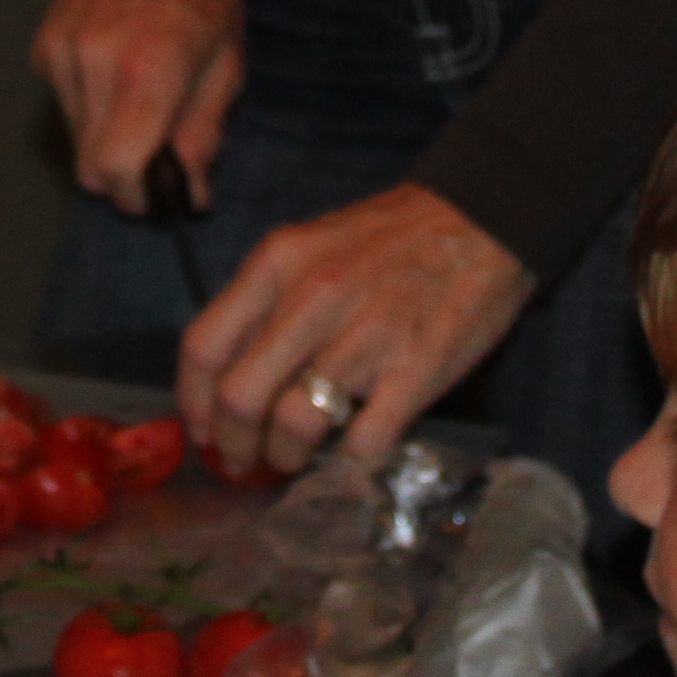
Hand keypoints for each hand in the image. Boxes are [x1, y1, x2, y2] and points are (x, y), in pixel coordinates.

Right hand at [32, 0, 246, 210]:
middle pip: (88, 165)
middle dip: (123, 178)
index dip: (136, 197)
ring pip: (74, 137)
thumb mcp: (227, 60)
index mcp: (147, 69)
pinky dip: (90, 107)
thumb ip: (203, 132)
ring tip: (142, 103)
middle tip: (157, 161)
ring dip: (106, 140)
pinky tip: (117, 73)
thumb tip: (190, 195)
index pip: (115, 168)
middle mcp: (94, 63)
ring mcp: (62, 53)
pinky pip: (65, 103)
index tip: (158, 197)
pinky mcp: (44, 45)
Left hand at [177, 182, 533, 477]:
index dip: (193, 402)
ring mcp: (365, 337)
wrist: (483, 216)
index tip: (203, 429)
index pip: (204, 346)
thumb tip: (228, 374)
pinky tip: (351, 449)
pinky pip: (363, 441)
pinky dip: (350, 458)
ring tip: (294, 459)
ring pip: (294, 426)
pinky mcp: (415, 371)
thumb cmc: (390, 237)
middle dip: (234, 445)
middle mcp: (312, 299)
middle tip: (245, 459)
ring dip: (286, 458)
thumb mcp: (309, 244)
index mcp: (277, 263)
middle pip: (240, 398)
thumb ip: (266, 301)